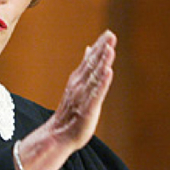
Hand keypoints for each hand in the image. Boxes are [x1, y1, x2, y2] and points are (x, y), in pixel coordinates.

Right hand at [48, 30, 116, 151]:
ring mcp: (83, 97)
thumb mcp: (78, 85)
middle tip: (111, 35)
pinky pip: (96, 95)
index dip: (99, 46)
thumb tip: (89, 48)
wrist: (58, 135)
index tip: (109, 33)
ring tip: (110, 50)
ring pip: (94, 77)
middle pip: (92, 65)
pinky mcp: (88, 110)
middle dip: (102, 50)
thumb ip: (85, 67)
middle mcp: (79, 85)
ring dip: (102, 63)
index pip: (89, 60)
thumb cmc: (70, 112)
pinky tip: (108, 73)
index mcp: (77, 80)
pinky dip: (102, 83)